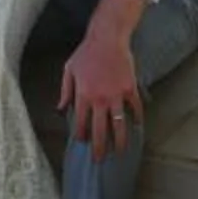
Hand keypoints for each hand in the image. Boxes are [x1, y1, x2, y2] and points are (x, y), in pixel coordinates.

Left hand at [58, 28, 143, 157]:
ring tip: (120, 152)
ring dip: (119, 140)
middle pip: (99, 130)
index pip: (81, 123)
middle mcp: (99, 99)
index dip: (81, 136)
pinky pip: (135, 108)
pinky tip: (137, 126)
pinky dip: (137, 118)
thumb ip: (65, 92)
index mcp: (83, 95)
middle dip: (99, 148)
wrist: (107, 38)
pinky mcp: (130, 88)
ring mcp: (116, 95)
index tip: (82, 143)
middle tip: (99, 160)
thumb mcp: (69, 70)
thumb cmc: (86, 53)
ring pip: (118, 124)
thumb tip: (60, 110)